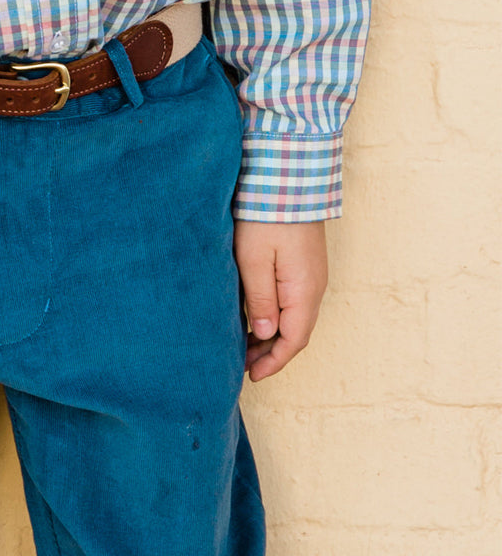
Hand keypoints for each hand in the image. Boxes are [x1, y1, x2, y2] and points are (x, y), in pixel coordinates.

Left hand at [234, 219, 327, 381]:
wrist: (289, 179)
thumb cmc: (266, 216)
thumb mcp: (253, 261)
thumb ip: (261, 300)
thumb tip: (266, 334)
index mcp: (304, 291)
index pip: (293, 341)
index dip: (273, 362)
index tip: (251, 376)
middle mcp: (314, 288)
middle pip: (295, 334)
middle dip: (270, 354)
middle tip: (240, 365)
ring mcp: (312, 277)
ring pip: (294, 320)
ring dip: (272, 338)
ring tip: (243, 347)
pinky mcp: (304, 268)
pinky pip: (293, 304)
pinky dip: (275, 319)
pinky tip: (254, 320)